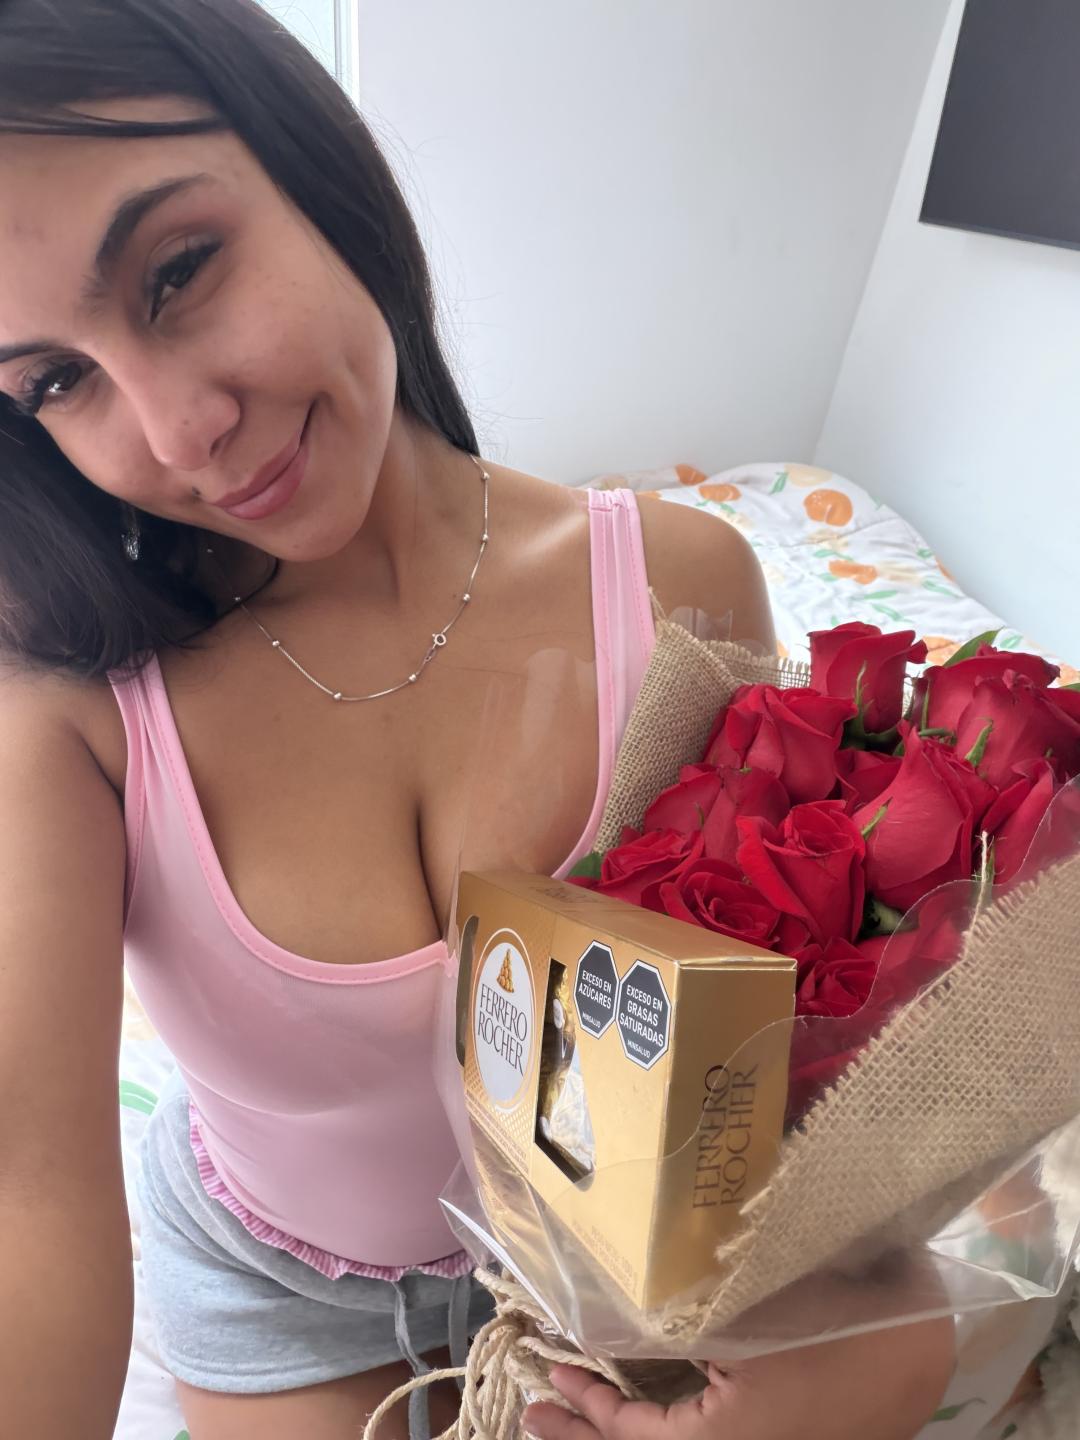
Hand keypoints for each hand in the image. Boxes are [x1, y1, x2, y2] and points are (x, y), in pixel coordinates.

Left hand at [523, 1315, 954, 1439]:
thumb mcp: (751, 1316)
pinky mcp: (780, 1439)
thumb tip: (628, 1300)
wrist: (919, 1347)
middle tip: (534, 1423)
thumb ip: (688, 1316)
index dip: (589, 1413)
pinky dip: (660, 1431)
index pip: (635, 1439)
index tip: (549, 1384)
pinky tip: (647, 1413)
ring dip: (620, 1437)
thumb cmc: (829, 1326)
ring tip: (570, 1423)